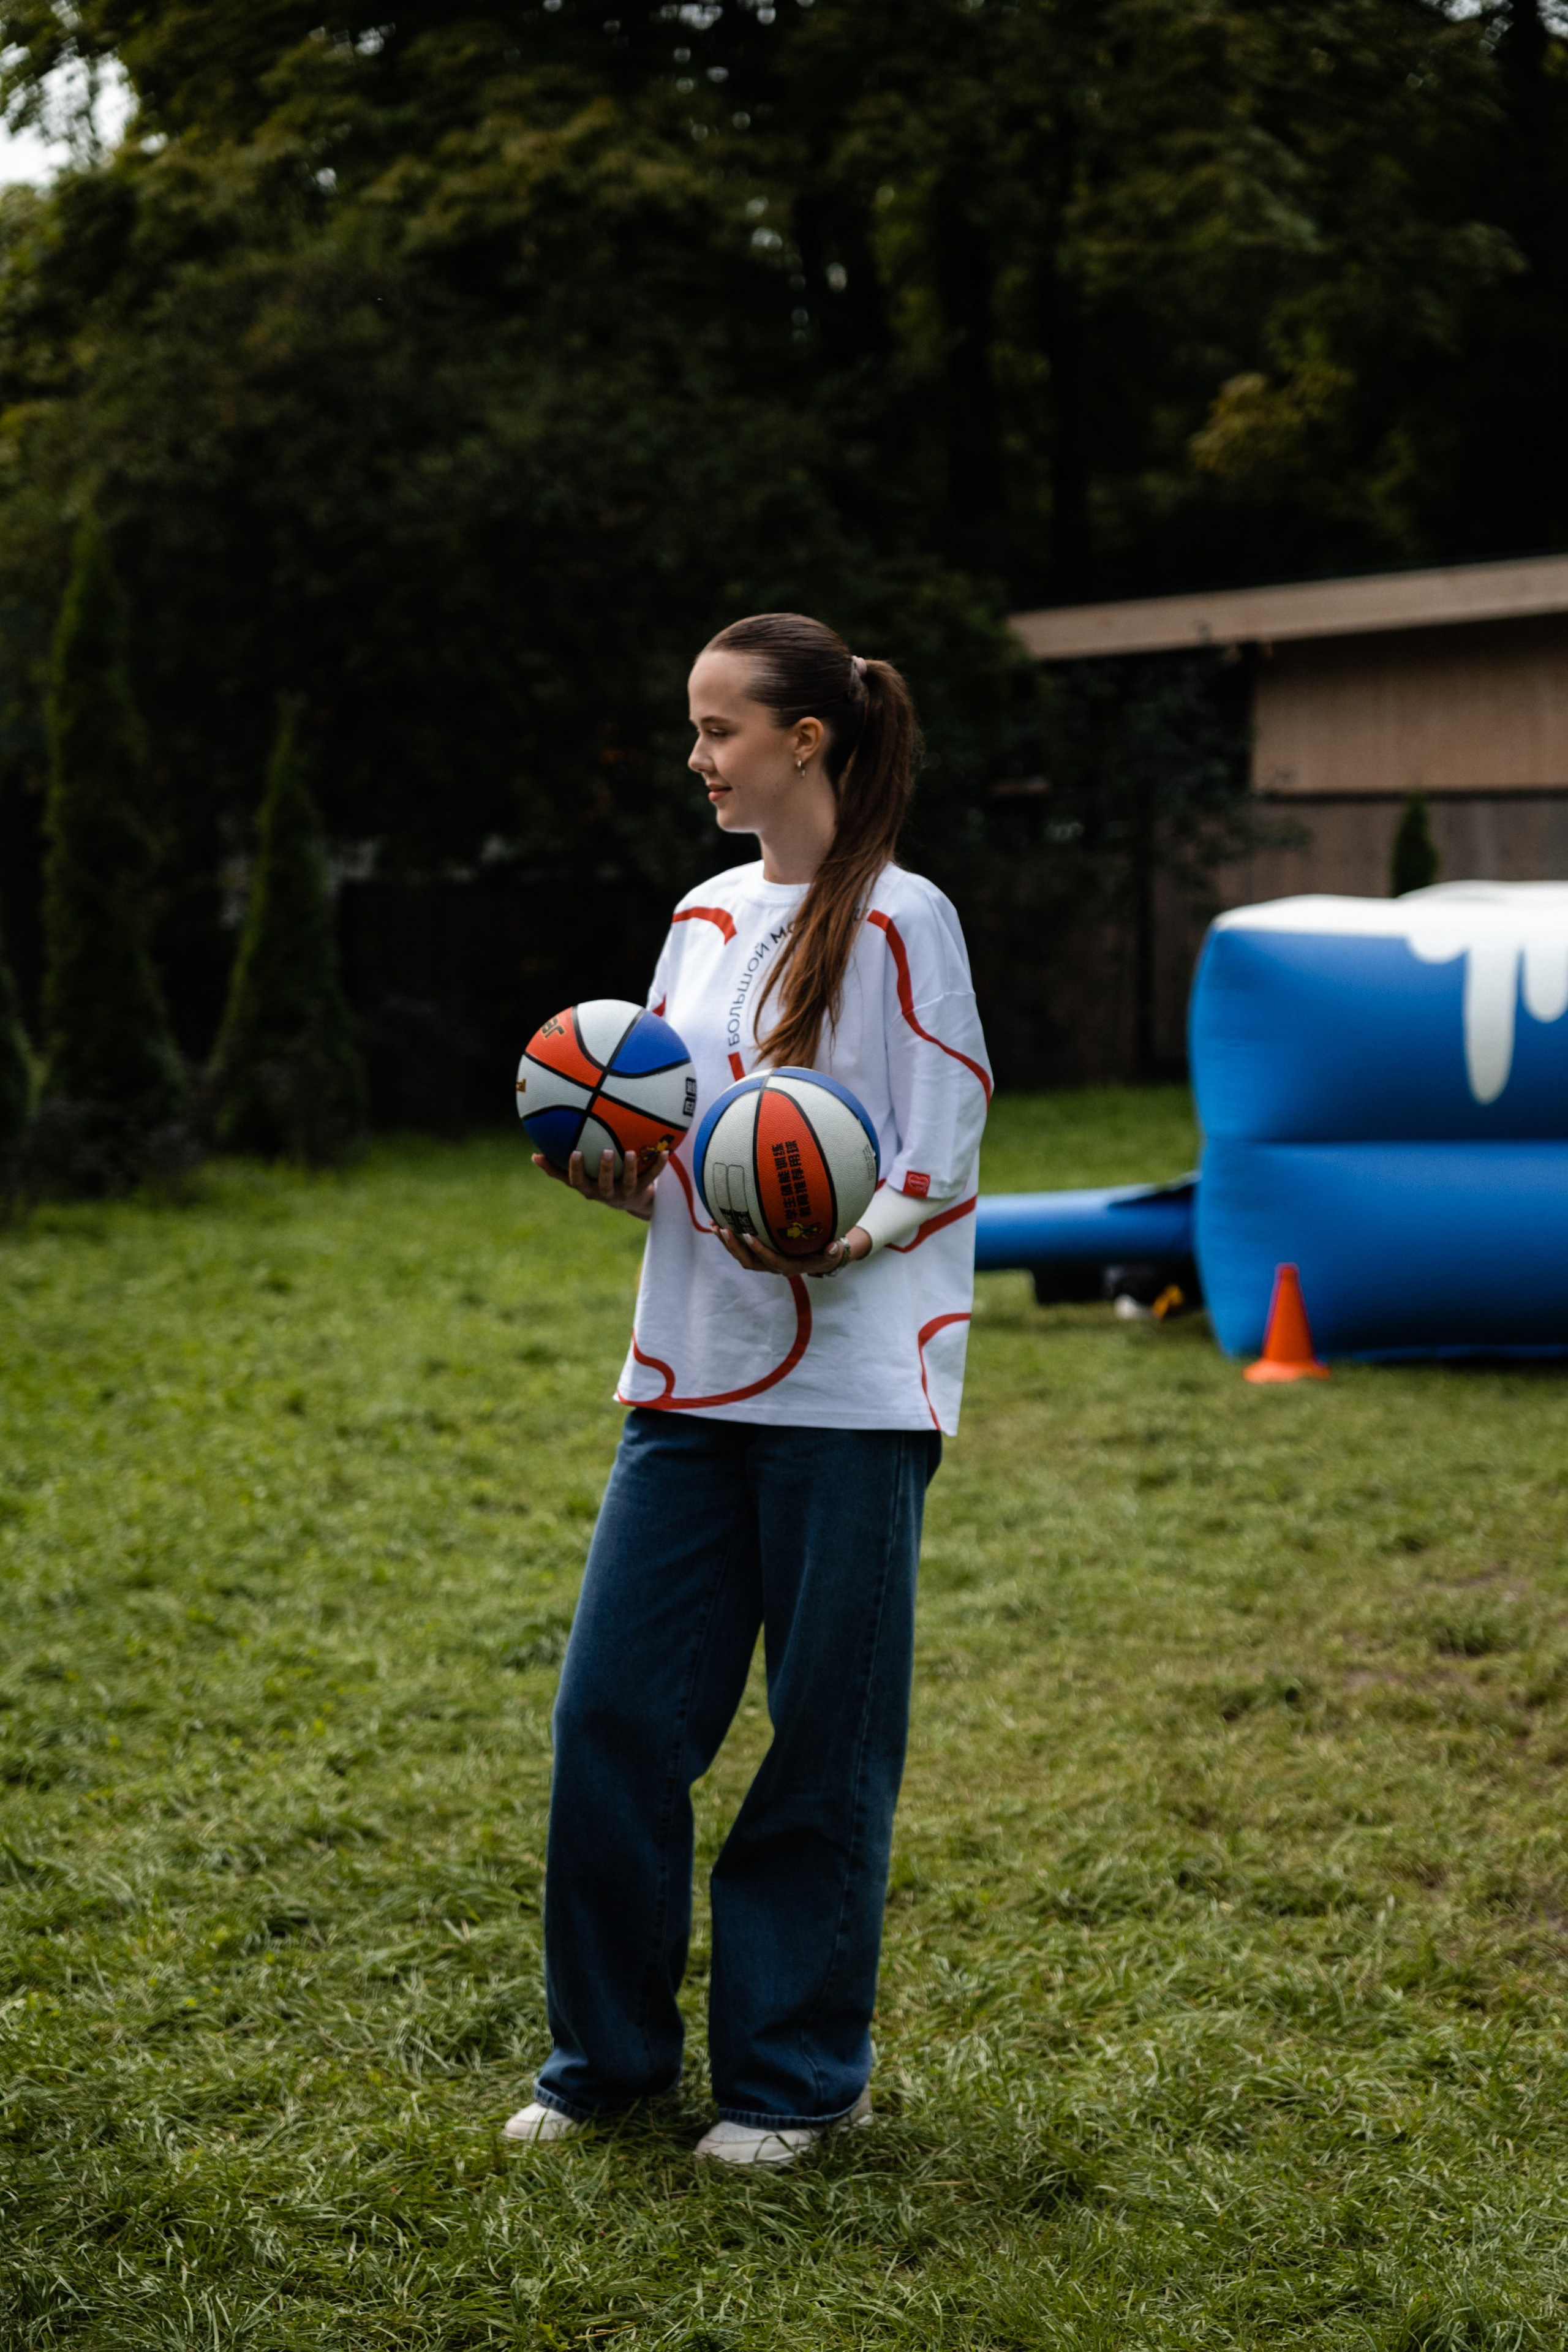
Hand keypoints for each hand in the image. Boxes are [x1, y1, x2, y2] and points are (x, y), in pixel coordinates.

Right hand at [532, 1144, 667, 1220]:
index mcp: (589, 1189)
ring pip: (628, 1182)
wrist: (631, 1201)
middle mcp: (606, 1194)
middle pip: (604, 1184)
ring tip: (632, 1152)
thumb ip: (557, 1169)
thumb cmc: (598, 1183)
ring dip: (631, 1168)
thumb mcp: (579, 1178)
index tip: (576, 1152)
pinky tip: (665, 1151)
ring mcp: (625, 1193)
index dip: (576, 1169)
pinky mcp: (642, 1191)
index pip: (579, 1181)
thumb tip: (533, 1157)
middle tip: (605, 1151)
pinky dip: (658, 1165)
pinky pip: (651, 1177)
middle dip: (604, 1169)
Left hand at [716, 1224, 871, 1277]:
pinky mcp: (759, 1254)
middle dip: (734, 1247)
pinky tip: (717, 1222)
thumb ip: (832, 1251)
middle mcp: (773, 1266)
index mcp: (789, 1266)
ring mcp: (764, 1261)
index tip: (748, 1235)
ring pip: (741, 1256)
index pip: (771, 1260)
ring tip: (713, 1225)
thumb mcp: (832, 1252)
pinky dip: (728, 1238)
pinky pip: (740, 1248)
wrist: (820, 1258)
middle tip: (724, 1228)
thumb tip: (833, 1247)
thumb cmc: (827, 1252)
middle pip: (748, 1261)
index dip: (758, 1250)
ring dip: (726, 1242)